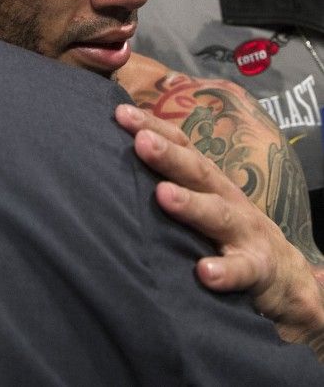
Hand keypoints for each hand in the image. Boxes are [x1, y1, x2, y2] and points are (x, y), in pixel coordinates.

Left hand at [115, 103, 323, 357]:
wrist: (283, 274)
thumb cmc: (223, 231)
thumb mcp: (199, 200)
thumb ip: (165, 182)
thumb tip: (106, 163)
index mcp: (206, 181)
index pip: (181, 147)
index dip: (152, 127)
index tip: (121, 113)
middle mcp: (225, 198)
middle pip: (197, 171)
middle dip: (168, 154)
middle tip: (141, 141)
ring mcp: (244, 232)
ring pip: (218, 214)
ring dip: (191, 204)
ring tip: (163, 194)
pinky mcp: (258, 267)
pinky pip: (242, 269)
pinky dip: (225, 270)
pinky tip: (205, 272)